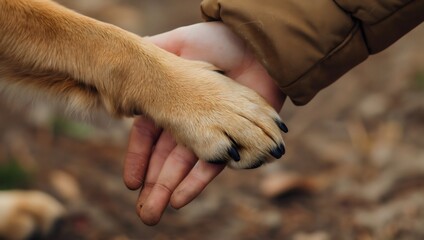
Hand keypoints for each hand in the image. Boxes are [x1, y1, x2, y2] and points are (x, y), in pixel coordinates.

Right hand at [123, 22, 285, 224]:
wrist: (255, 49)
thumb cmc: (216, 42)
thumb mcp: (177, 43)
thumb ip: (151, 52)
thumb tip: (123, 59)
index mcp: (175, 103)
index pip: (151, 137)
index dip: (139, 158)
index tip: (130, 181)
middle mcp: (193, 122)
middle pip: (169, 158)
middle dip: (154, 184)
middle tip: (141, 211)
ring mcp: (213, 133)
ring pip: (187, 166)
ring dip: (170, 189)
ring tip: (153, 212)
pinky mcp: (234, 141)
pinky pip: (213, 166)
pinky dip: (197, 182)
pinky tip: (180, 199)